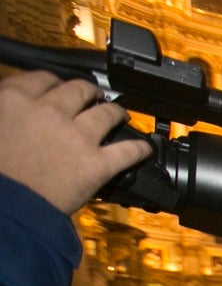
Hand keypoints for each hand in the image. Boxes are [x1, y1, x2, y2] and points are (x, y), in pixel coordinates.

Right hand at [0, 72, 151, 213]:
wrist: (5, 207)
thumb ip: (6, 111)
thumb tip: (14, 105)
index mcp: (16, 100)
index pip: (42, 79)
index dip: (54, 83)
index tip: (58, 88)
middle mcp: (50, 112)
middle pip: (79, 90)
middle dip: (89, 92)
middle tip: (94, 97)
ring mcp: (77, 137)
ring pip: (107, 114)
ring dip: (117, 113)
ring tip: (121, 116)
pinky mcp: (97, 164)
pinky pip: (128, 151)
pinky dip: (140, 149)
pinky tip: (144, 149)